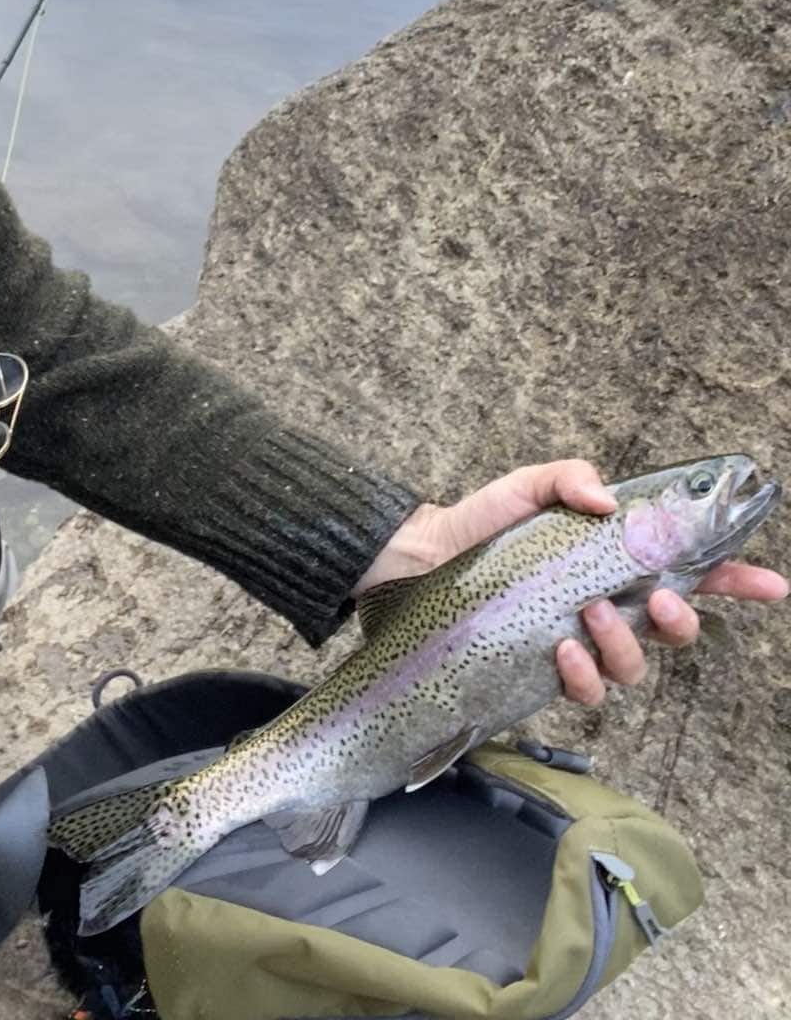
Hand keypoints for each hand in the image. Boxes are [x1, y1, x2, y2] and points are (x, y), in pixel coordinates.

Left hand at [354, 459, 787, 706]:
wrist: (418, 558)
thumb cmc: (477, 524)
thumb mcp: (526, 487)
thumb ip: (569, 480)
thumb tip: (609, 502)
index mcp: (613, 562)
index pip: (688, 572)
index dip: (733, 581)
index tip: (770, 585)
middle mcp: (605, 608)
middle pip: (675, 632)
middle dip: (682, 620)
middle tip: (659, 597)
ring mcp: (577, 645)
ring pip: (634, 667)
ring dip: (623, 642)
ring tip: (589, 612)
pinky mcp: (543, 674)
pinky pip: (585, 692)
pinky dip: (583, 673)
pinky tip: (562, 649)